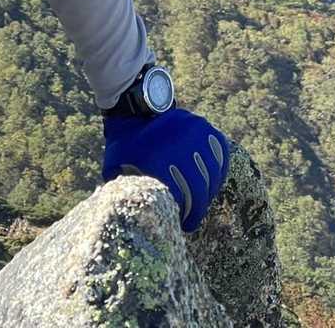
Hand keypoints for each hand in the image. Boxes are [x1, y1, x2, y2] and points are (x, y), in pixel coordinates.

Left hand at [101, 108, 231, 231]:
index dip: (185, 215)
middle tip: (193, 221)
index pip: (180, 197)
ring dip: (210, 192)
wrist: (134, 108)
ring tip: (202, 204)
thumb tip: (134, 218)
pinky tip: (212, 183)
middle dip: (198, 210)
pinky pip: (220, 152)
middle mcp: (179, 146)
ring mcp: (194, 134)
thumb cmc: (124, 144)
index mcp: (157, 159)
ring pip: (212, 172)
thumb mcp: (115, 166)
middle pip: (199, 188)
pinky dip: (219, 169)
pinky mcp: (203, 126)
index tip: (184, 226)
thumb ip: (126, 190)